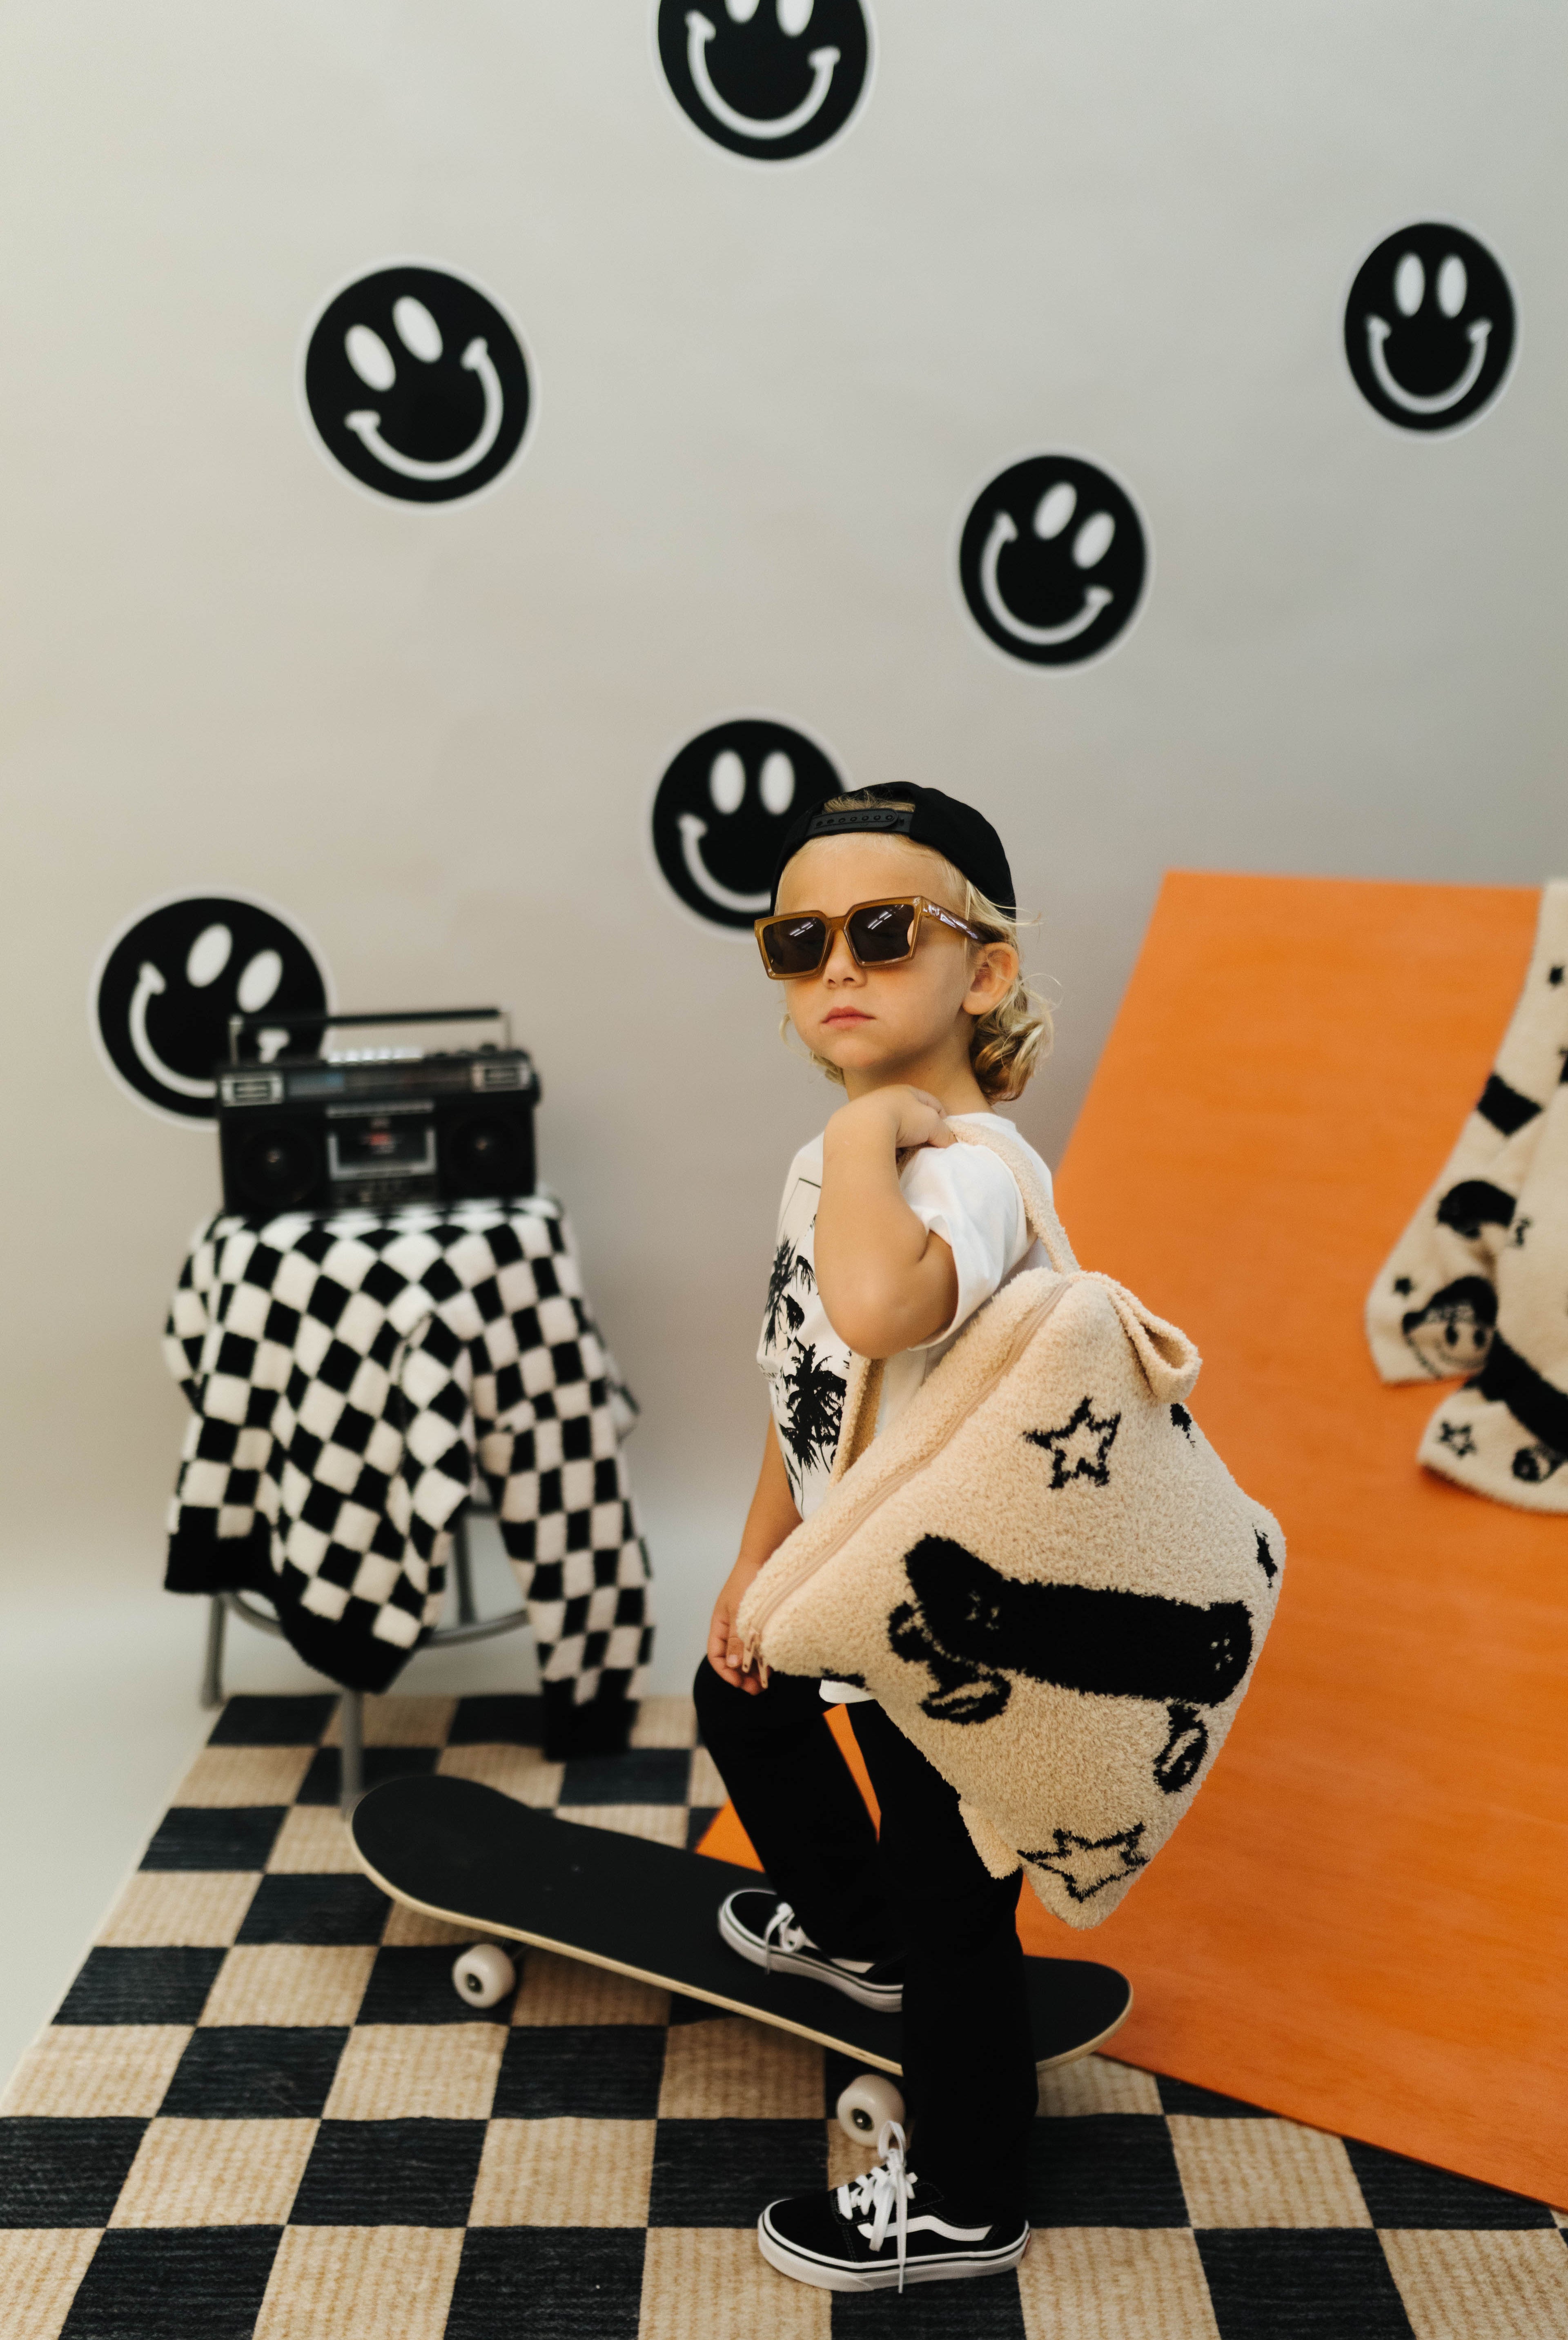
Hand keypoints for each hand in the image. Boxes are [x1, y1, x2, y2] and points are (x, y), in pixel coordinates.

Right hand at [707, 1552, 767, 1695]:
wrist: (766, 1556)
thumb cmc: (748, 1581)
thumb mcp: (740, 1612)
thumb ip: (737, 1639)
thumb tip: (733, 1666)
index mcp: (720, 1625)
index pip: (716, 1655)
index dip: (725, 1672)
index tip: (739, 1683)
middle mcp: (732, 1628)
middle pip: (732, 1659)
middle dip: (742, 1676)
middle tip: (755, 1690)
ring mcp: (748, 1626)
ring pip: (748, 1655)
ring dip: (754, 1671)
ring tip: (765, 1684)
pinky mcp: (763, 1623)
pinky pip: (761, 1646)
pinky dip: (765, 1658)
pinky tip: (773, 1666)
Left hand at [833, 1086, 954, 1158]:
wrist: (862, 1129)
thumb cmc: (902, 1119)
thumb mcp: (932, 1123)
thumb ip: (944, 1132)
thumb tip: (947, 1143)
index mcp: (908, 1091)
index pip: (933, 1103)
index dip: (942, 1118)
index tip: (944, 1135)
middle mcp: (888, 1098)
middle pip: (912, 1117)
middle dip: (921, 1132)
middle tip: (926, 1146)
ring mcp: (872, 1113)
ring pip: (895, 1129)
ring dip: (902, 1141)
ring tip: (906, 1154)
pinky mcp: (859, 1129)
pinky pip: (879, 1140)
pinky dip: (886, 1148)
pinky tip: (888, 1156)